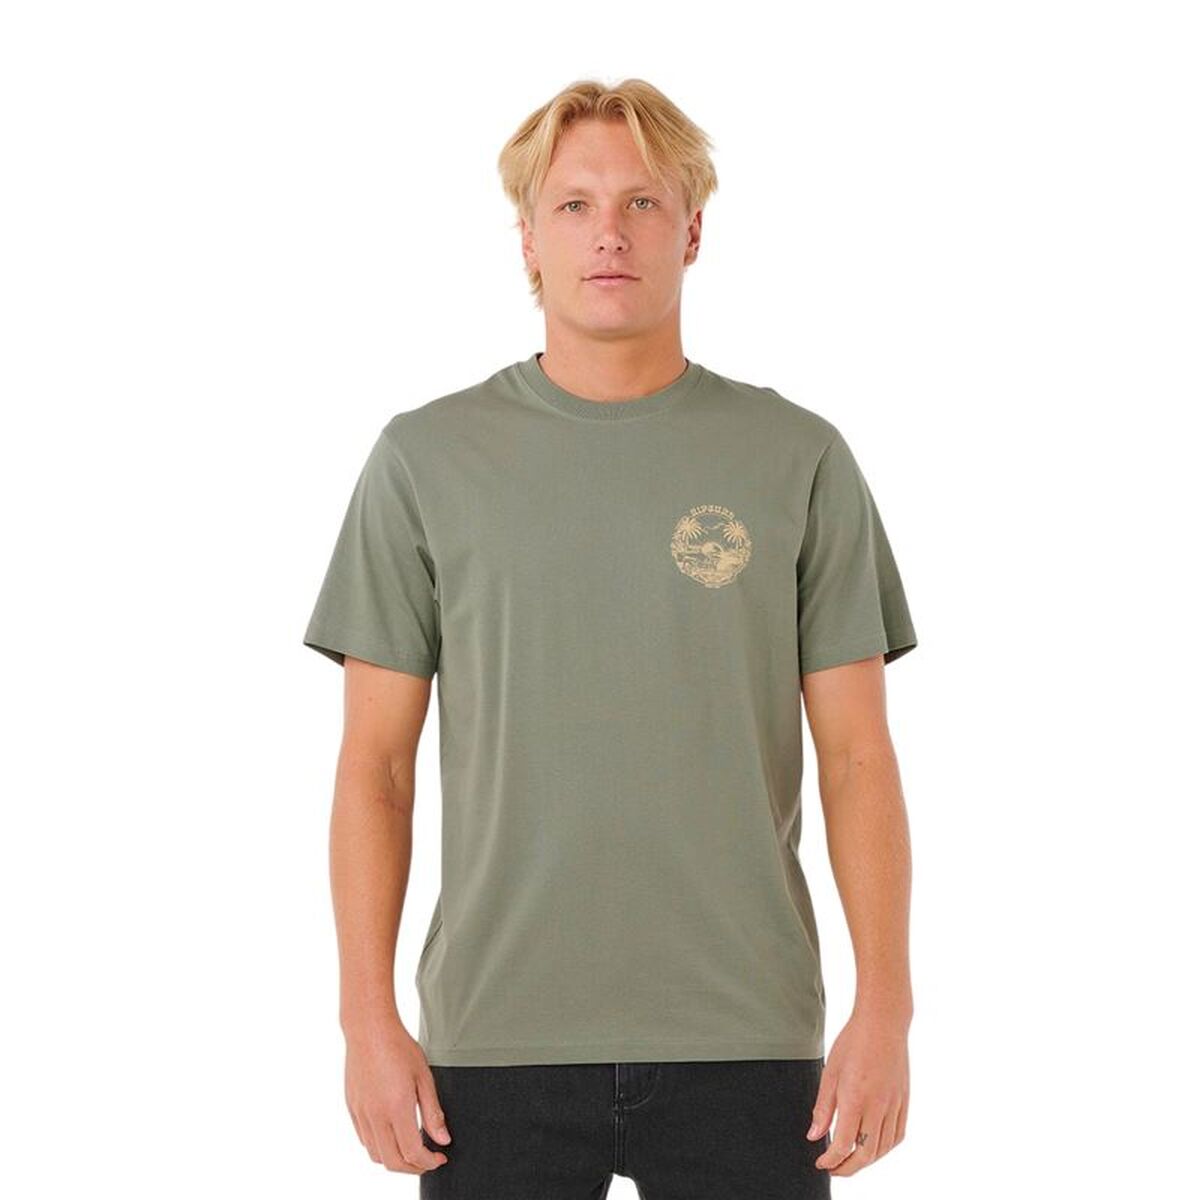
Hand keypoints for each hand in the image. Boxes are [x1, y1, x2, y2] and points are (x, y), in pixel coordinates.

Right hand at [343, 1018, 452, 1173]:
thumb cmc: (399, 1047)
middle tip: (428, 1161)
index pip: (412, 1152)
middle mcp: (375, 1116)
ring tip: (411, 1149)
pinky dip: (380, 1146)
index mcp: (396, 1108)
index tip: (439, 1157)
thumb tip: (442, 1139)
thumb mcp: (424, 1077)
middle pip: (392, 1162)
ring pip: (376, 1154)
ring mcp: (361, 1113)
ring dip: (395, 1160)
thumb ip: (433, 1112)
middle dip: (413, 1168)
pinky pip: (365, 1139)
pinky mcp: (352, 1108)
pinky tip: (392, 1135)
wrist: (369, 1029)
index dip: (428, 1162)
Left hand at [806, 1008, 908, 1175]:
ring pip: (883, 1148)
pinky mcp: (904, 1101)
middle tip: (834, 1169)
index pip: (844, 1144)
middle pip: (866, 1154)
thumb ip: (823, 1107)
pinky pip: (898, 1135)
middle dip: (848, 1168)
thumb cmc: (853, 1041)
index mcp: (856, 1098)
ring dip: (866, 1161)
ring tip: (851, 1160)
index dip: (831, 1160)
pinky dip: (885, 1148)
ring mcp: (894, 1104)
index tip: (822, 1163)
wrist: (883, 1022)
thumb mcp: (830, 1071)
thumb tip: (814, 1136)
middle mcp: (878, 1106)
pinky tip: (874, 1146)